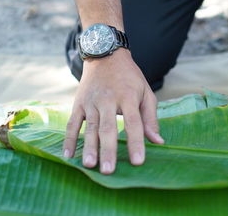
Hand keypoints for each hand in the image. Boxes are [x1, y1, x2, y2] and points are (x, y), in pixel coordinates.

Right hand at [63, 49, 163, 173]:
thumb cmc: (130, 78)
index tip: (138, 161)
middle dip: (108, 150)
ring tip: (89, 165)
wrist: (105, 56)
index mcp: (128, 97)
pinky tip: (69, 156)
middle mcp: (108, 99)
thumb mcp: (145, 92)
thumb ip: (150, 118)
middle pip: (108, 128)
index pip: (133, 123)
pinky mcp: (78, 103)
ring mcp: (91, 102)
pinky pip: (72, 123)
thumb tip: (158, 142)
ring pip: (89, 127)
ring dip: (89, 147)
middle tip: (108, 170)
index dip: (136, 142)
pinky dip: (69, 139)